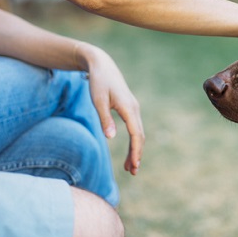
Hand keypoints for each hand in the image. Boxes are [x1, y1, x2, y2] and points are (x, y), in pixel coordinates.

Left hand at [78, 43, 143, 174]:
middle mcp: (134, 109)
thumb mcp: (98, 101)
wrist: (102, 64)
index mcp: (128, 108)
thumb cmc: (98, 82)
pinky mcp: (129, 108)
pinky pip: (135, 127)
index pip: (136, 134)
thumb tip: (112, 138)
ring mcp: (133, 108)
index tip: (134, 166)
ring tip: (129, 167)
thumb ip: (105, 119)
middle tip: (132, 172)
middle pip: (139, 136)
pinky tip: (129, 150)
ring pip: (138, 133)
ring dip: (135, 149)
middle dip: (137, 154)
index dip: (135, 151)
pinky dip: (133, 141)